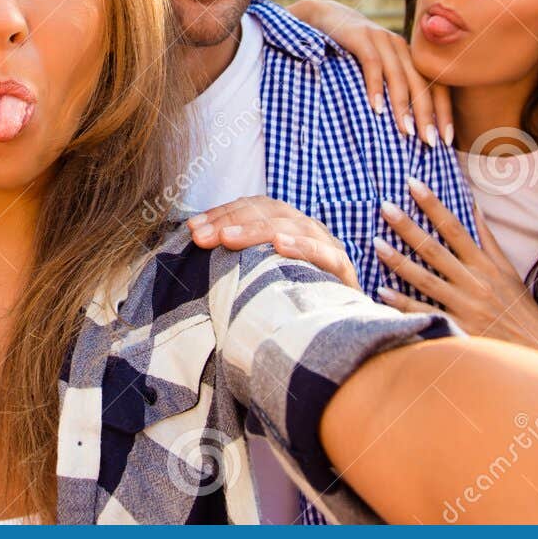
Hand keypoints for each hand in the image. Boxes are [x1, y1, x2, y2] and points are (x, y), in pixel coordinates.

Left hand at [187, 197, 359, 289]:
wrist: (336, 332)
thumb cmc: (289, 302)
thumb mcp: (258, 276)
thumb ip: (236, 260)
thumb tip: (196, 245)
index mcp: (288, 227)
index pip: (255, 207)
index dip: (223, 213)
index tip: (194, 228)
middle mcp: (309, 231)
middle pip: (271, 212)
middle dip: (232, 221)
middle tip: (201, 236)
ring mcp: (329, 248)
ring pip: (295, 226)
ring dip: (258, 230)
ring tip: (228, 238)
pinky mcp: (344, 271)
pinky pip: (326, 254)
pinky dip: (303, 246)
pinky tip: (279, 246)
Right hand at [285, 0, 451, 146]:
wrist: (325, 17)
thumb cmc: (352, 52)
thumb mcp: (378, 68)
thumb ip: (392, 87)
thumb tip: (406, 128)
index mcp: (410, 56)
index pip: (436, 86)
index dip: (444, 112)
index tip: (446, 140)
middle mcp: (401, 47)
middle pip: (421, 84)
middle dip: (427, 115)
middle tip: (431, 142)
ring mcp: (381, 40)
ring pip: (399, 76)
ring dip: (404, 105)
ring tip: (407, 131)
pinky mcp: (361, 37)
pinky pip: (372, 65)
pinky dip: (375, 87)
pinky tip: (377, 109)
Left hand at [371, 179, 537, 348]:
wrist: (535, 347)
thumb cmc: (518, 306)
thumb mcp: (508, 270)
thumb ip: (487, 239)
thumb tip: (472, 206)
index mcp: (485, 265)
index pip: (454, 228)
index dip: (433, 205)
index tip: (413, 184)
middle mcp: (473, 283)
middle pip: (434, 250)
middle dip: (408, 227)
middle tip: (384, 206)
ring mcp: (464, 307)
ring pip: (425, 280)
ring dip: (399, 262)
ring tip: (376, 243)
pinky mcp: (457, 329)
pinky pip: (425, 313)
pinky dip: (403, 303)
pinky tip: (382, 291)